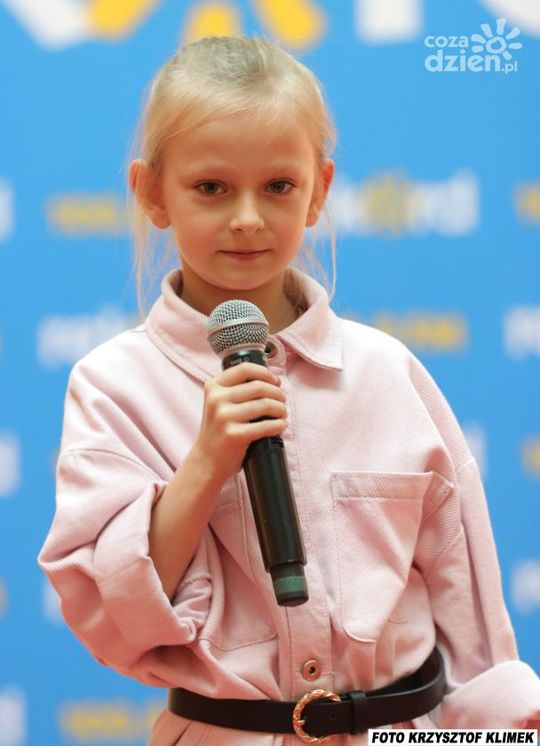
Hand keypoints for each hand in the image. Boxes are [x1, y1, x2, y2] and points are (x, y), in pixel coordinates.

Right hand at [192, 362, 286, 482]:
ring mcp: (224, 417)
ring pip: (265, 404)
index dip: (265, 373)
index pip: (245, 369)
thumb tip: (272, 381)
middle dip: (277, 393)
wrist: (206, 461)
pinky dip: (279, 425)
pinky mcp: (234, 435)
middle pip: (259, 386)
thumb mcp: (218, 404)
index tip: (276, 382)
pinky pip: (266, 426)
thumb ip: (235, 389)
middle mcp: (216, 399)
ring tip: (283, 414)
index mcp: (213, 387)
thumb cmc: (218, 431)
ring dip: (281, 409)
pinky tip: (281, 425)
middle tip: (283, 401)